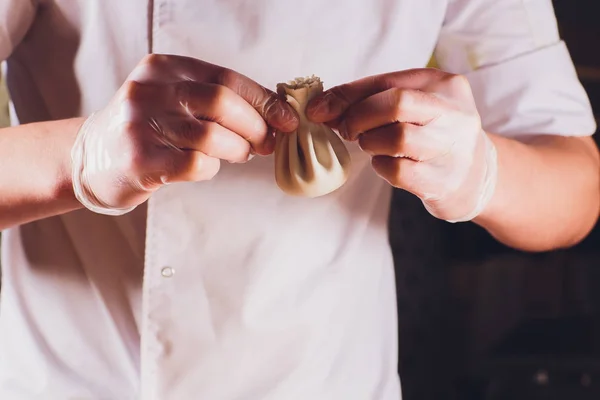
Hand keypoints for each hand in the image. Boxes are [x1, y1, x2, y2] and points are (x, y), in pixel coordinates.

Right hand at [71, 54, 297, 214]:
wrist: (92, 158)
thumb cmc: (148, 129)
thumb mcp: (173, 98)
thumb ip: (215, 99)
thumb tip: (274, 113)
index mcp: (164, 68)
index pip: (227, 78)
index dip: (264, 100)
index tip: (287, 119)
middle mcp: (150, 90)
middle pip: (223, 102)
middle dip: (256, 126)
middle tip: (267, 143)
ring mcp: (141, 124)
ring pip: (213, 136)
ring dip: (239, 150)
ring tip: (240, 155)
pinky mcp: (141, 159)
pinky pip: (196, 164)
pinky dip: (213, 168)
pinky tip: (206, 166)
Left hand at [306, 68, 497, 222]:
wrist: (477, 176)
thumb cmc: (433, 135)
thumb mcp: (413, 106)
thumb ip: (370, 100)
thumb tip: (322, 108)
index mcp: (444, 84)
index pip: (387, 82)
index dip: (346, 95)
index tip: (320, 109)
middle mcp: (454, 112)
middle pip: (396, 103)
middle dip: (360, 117)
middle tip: (349, 130)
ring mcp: (452, 148)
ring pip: (397, 137)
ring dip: (371, 143)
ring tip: (372, 145)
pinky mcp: (443, 180)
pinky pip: (399, 170)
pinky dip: (382, 166)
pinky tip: (386, 163)